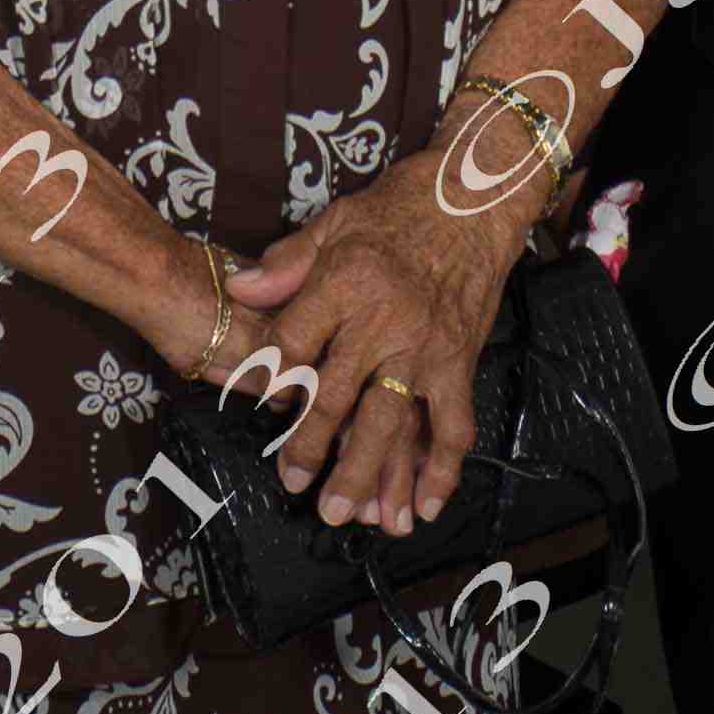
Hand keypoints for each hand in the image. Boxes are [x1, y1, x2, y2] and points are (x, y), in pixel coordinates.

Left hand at [220, 175, 529, 534]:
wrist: (474, 199)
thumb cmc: (401, 206)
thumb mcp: (335, 220)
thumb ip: (287, 261)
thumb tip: (239, 287)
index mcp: (343, 284)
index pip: (294, 345)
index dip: (275, 380)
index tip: (268, 403)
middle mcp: (382, 323)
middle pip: (336, 398)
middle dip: (310, 448)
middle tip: (295, 485)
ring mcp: (423, 349)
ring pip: (390, 423)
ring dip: (367, 475)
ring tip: (346, 514)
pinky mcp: (458, 362)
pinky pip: (451, 425)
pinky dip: (440, 469)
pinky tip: (424, 504)